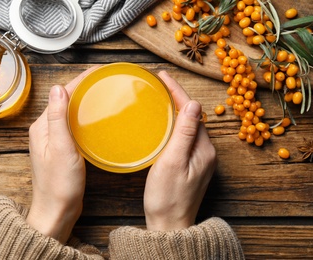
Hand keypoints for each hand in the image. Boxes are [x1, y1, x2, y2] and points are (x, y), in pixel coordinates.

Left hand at [26, 67, 97, 243]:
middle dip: (85, 86)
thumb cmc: (58, 184)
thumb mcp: (60, 148)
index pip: (63, 93)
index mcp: (42, 125)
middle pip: (67, 99)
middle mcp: (46, 128)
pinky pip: (75, 124)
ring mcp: (54, 138)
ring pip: (72, 111)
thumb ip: (57, 117)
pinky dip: (86, 116)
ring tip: (104, 92)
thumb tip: (57, 87)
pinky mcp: (63, 147)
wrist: (57, 209)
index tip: (99, 70)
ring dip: (86, 100)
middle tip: (106, 79)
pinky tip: (97, 117)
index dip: (82, 79)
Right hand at [144, 71, 215, 230]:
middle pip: (192, 116)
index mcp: (203, 149)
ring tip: (160, 96)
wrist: (170, 225)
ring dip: (176, 109)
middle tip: (159, 83)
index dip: (178, 91)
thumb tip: (193, 104)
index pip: (192, 111)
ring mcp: (199, 159)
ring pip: (189, 126)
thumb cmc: (167, 197)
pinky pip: (185, 137)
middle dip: (177, 96)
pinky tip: (164, 122)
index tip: (163, 76)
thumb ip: (184, 134)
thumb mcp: (173, 163)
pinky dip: (175, 124)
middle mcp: (205, 151)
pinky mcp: (191, 165)